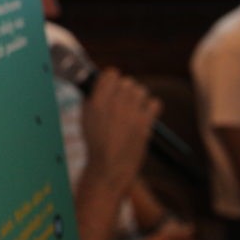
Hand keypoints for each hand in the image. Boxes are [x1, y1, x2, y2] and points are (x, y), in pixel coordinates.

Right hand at [82, 69, 160, 192]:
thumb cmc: (96, 143)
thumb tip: (100, 84)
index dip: (112, 78)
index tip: (112, 84)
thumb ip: (91, 99)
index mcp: (96, 101)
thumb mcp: (85, 118)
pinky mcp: (145, 123)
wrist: (110, 165)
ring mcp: (131, 113)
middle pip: (127, 81)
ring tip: (133, 108)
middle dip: (125, 89)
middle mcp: (114, 104)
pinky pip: (154, 103)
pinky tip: (144, 114)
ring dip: (137, 97)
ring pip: (141, 90)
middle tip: (122, 100)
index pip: (110, 74)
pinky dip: (151, 107)